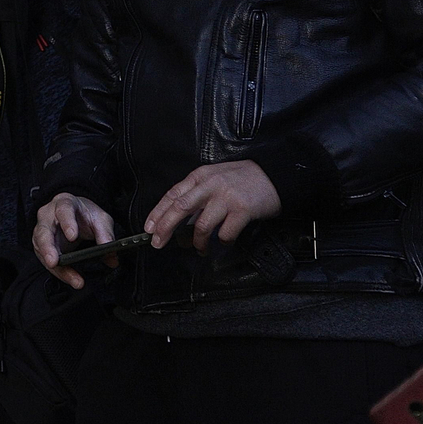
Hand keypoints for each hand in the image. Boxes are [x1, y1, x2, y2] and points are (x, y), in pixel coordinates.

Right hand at [32, 192, 116, 289]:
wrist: (77, 214)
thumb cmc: (85, 214)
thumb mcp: (100, 219)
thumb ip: (105, 234)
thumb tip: (111, 254)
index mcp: (63, 203)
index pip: (63, 210)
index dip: (67, 223)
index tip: (73, 236)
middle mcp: (48, 216)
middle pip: (43, 232)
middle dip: (48, 248)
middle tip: (54, 262)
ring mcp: (42, 232)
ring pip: (41, 250)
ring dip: (56, 267)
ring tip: (72, 278)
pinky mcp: (42, 247)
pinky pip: (48, 261)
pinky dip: (60, 272)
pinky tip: (72, 279)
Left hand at [145, 160, 281, 252]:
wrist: (273, 175)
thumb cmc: (242, 179)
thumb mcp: (214, 177)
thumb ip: (197, 193)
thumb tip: (176, 216)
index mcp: (200, 176)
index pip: (173, 195)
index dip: (158, 212)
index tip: (149, 228)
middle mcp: (210, 185)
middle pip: (181, 208)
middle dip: (166, 227)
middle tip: (158, 242)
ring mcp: (226, 198)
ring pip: (202, 225)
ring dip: (198, 242)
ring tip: (199, 248)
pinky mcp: (242, 210)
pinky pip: (225, 234)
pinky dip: (222, 242)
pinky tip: (223, 243)